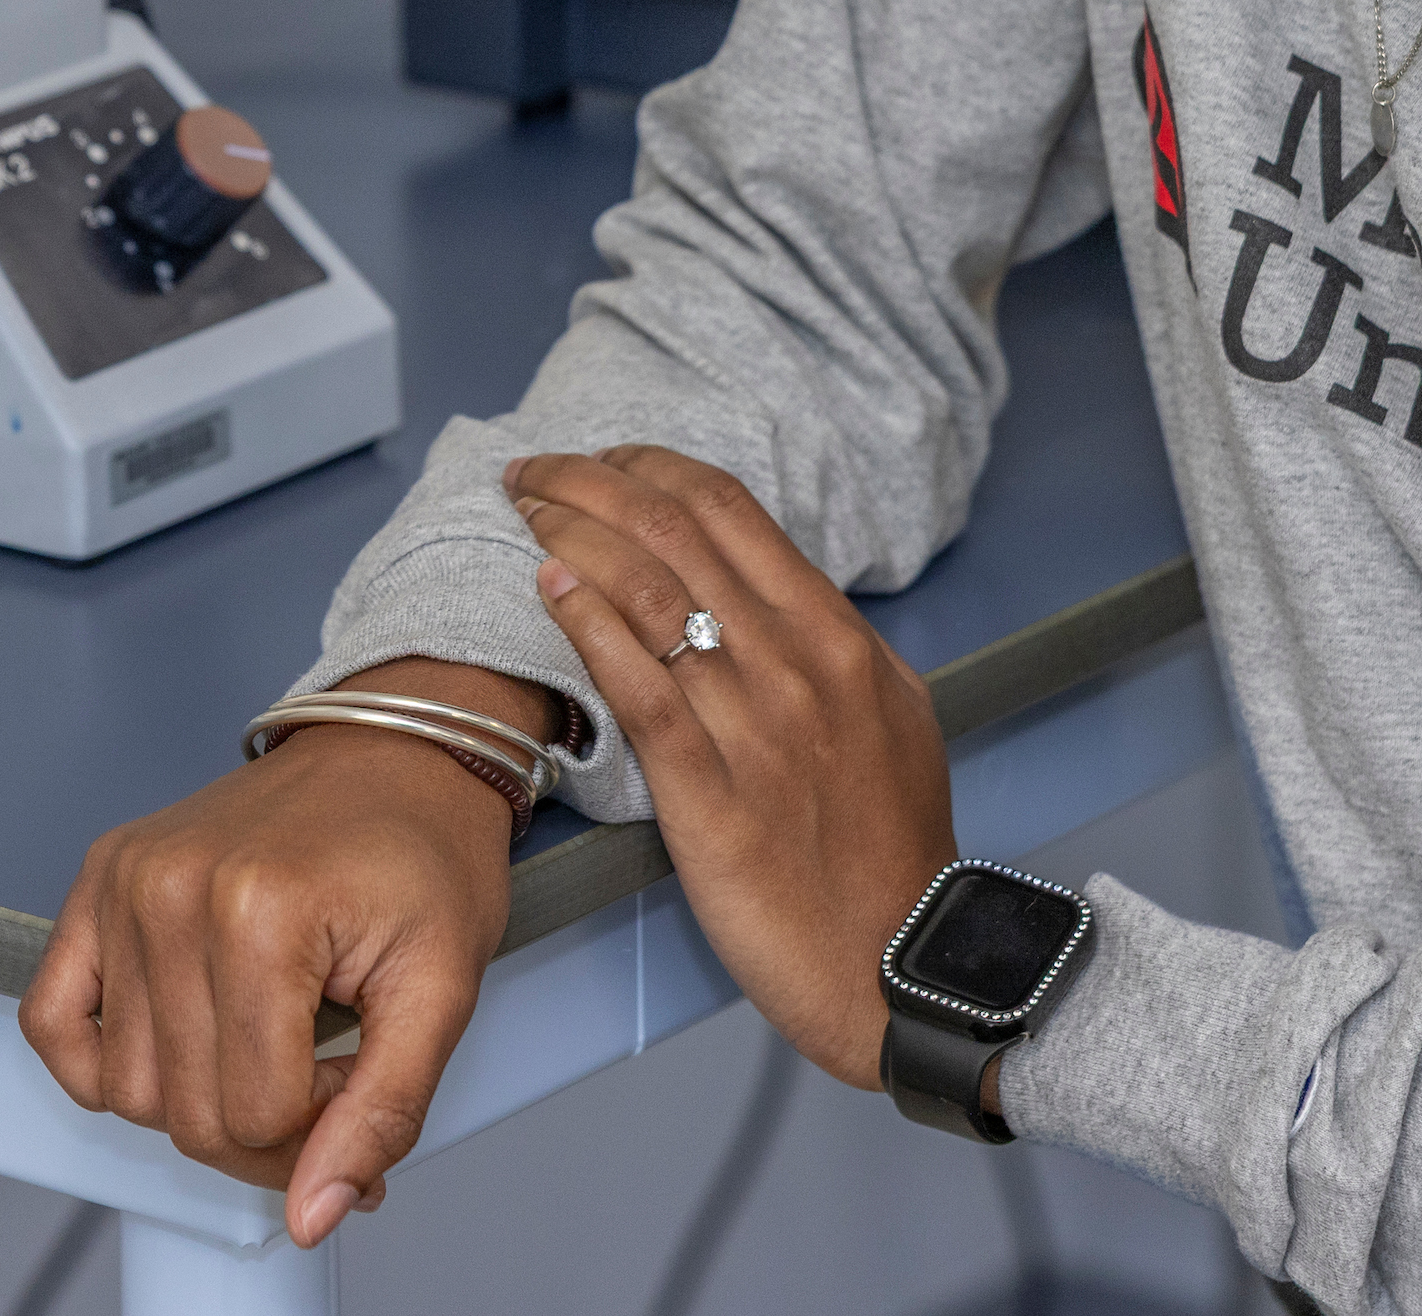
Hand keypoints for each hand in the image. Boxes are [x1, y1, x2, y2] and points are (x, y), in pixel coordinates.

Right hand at [20, 658, 540, 1247]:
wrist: (396, 753)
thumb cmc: (424, 857)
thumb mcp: (441, 991)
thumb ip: (383, 1114)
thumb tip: (312, 1214)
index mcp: (260, 912)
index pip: (256, 1117)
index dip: (320, 1127)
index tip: (360, 1075)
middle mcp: (171, 892)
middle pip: (187, 1114)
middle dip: (267, 1125)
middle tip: (325, 1067)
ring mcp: (123, 883)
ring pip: (127, 1090)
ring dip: (200, 1094)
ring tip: (270, 1037)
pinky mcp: (98, 880)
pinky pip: (52, 1022)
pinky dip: (101, 1063)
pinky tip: (176, 1041)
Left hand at [510, 445, 954, 1085]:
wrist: (897, 960)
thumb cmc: (890, 848)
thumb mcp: (890, 714)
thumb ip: (830, 646)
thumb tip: (770, 596)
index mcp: (837, 635)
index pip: (729, 509)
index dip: (649, 467)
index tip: (602, 461)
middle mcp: (796, 662)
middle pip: (674, 530)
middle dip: (590, 481)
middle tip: (535, 468)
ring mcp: (753, 724)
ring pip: (646, 589)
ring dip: (571, 532)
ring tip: (524, 510)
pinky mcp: (709, 792)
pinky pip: (637, 684)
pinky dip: (586, 621)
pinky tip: (547, 588)